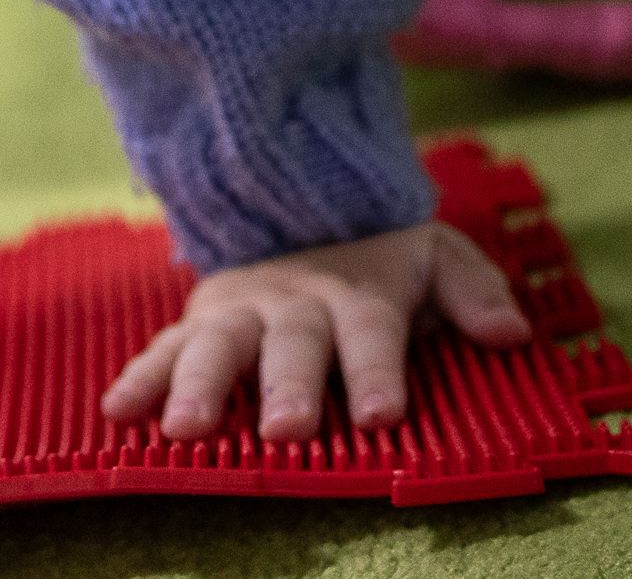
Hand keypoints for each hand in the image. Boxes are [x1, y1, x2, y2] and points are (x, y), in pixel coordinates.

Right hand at [100, 219, 532, 440]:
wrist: (306, 201)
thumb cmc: (380, 258)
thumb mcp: (436, 256)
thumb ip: (474, 292)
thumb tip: (513, 333)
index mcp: (359, 292)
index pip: (372, 333)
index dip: (377, 372)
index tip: (381, 416)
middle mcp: (296, 301)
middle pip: (292, 345)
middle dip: (288, 386)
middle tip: (287, 429)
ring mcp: (242, 310)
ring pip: (218, 346)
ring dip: (199, 386)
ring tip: (185, 430)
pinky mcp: (201, 319)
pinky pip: (164, 348)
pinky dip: (139, 379)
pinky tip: (118, 414)